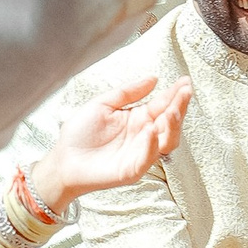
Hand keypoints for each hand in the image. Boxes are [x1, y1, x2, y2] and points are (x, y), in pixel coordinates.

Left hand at [32, 78, 191, 211]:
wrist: (63, 159)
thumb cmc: (80, 133)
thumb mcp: (103, 104)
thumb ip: (128, 92)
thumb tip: (153, 78)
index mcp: (138, 118)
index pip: (163, 104)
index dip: (175, 93)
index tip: (184, 81)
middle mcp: (144, 135)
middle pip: (170, 122)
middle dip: (180, 106)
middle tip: (185, 91)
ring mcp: (141, 153)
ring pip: (167, 141)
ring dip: (173, 125)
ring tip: (172, 110)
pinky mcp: (132, 169)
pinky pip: (148, 158)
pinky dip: (152, 144)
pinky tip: (151, 129)